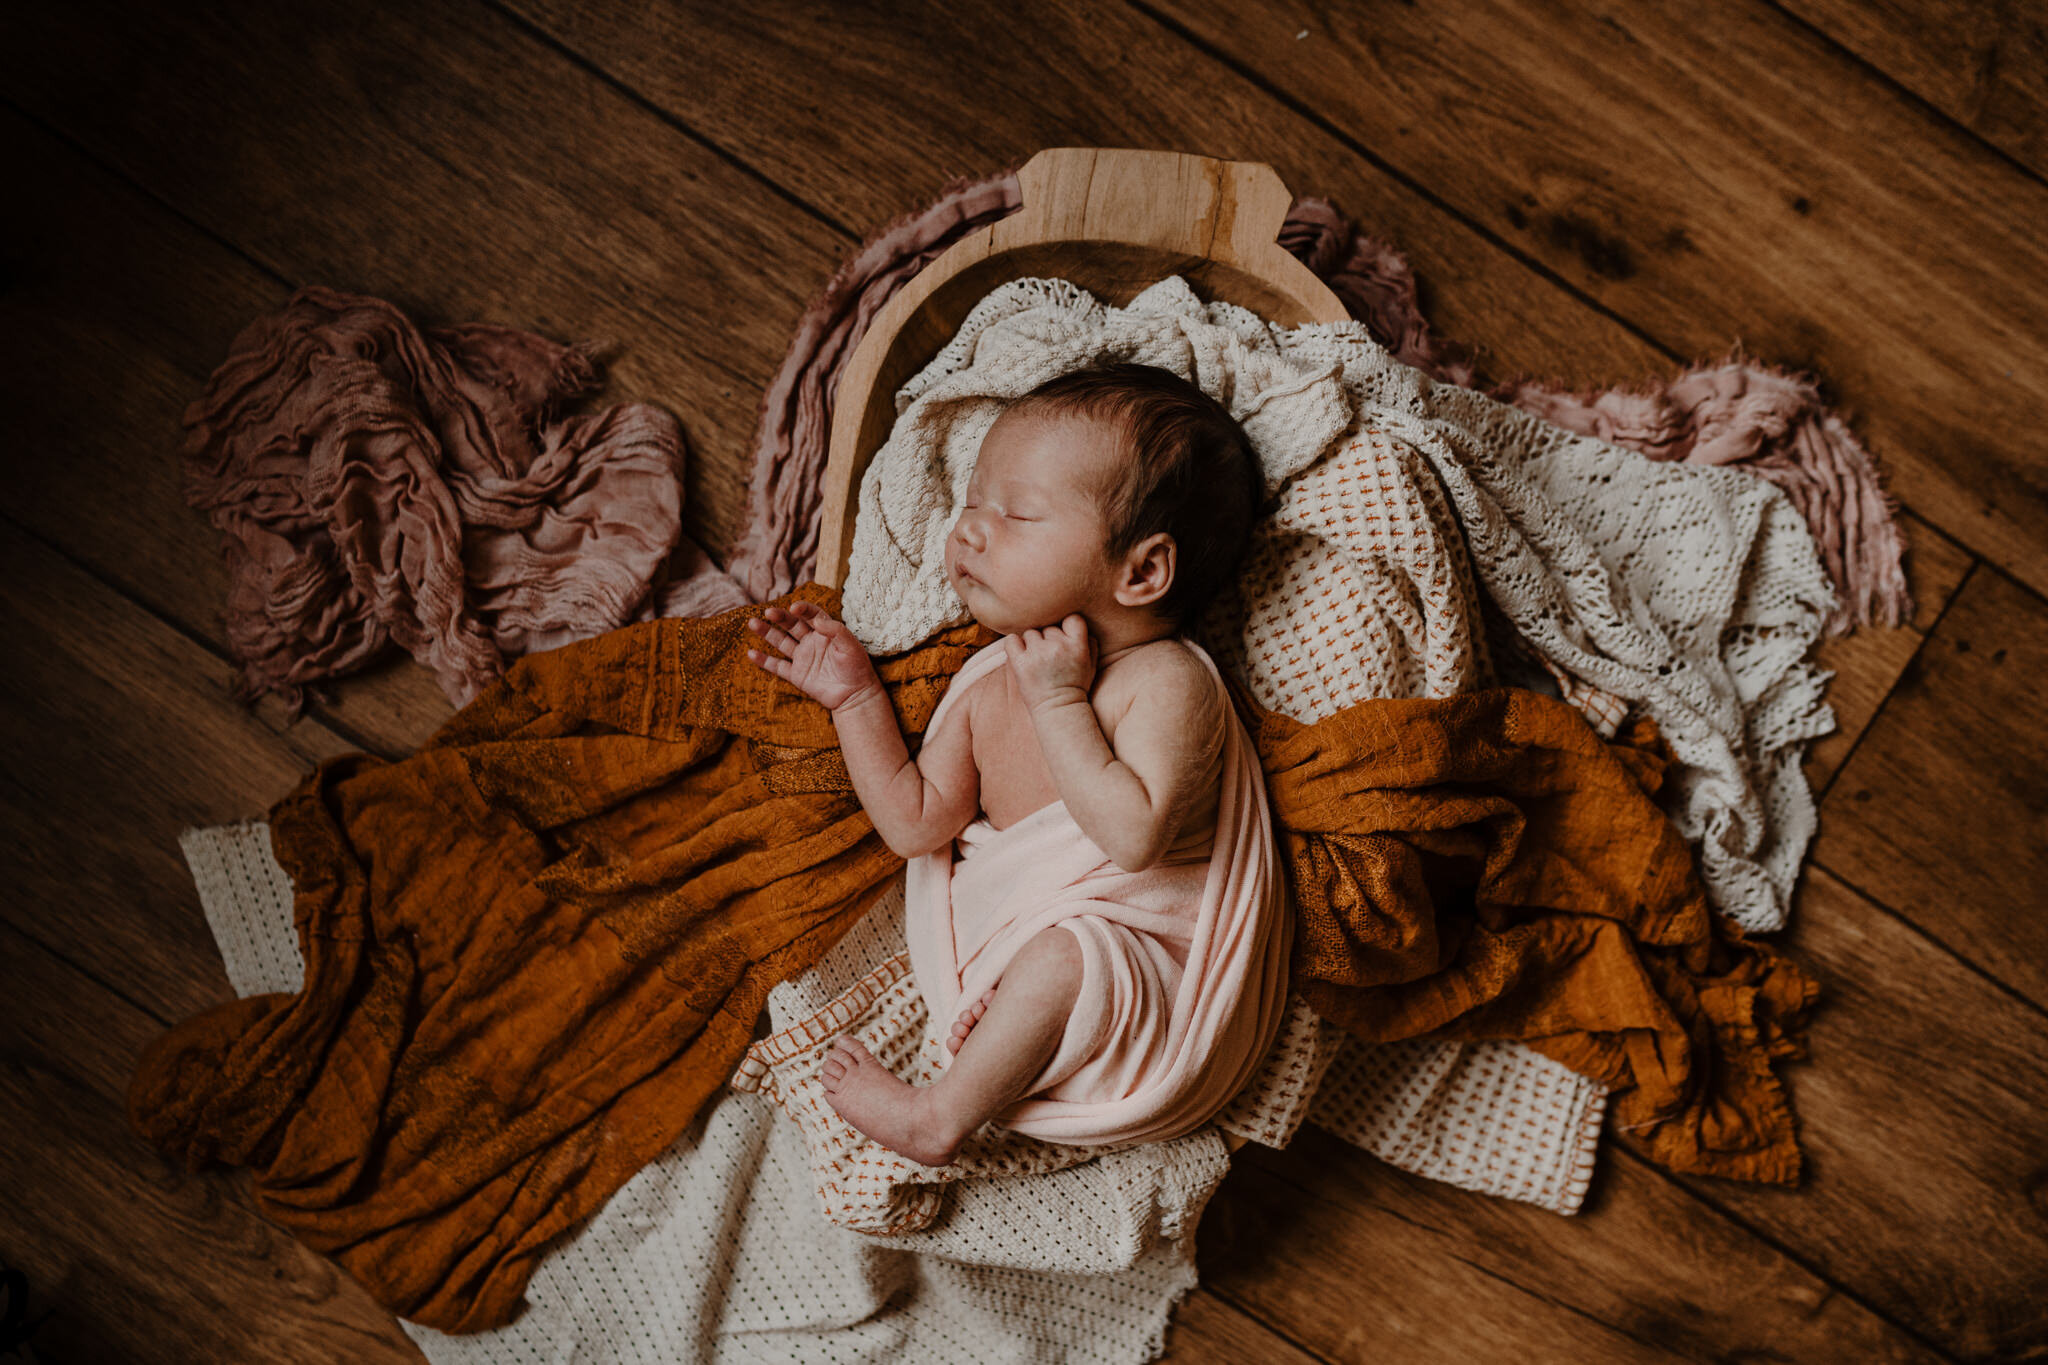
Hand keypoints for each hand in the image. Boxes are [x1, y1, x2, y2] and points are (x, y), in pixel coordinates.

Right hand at [745, 601, 882, 711]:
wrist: (855, 696)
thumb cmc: (857, 668)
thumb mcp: (851, 646)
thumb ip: (836, 630)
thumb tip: (817, 621)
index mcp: (826, 632)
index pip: (811, 614)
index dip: (802, 608)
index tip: (794, 607)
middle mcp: (812, 642)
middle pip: (792, 625)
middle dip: (780, 617)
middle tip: (769, 612)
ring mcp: (803, 658)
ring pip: (781, 642)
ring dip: (767, 632)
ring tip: (752, 623)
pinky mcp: (797, 675)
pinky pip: (778, 666)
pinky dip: (764, 661)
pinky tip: (751, 653)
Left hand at [1005, 614, 1095, 712]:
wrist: (1059, 709)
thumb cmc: (1075, 685)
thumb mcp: (1091, 664)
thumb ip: (1089, 641)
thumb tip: (1075, 622)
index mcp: (1078, 646)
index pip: (1072, 619)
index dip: (1067, 626)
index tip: (1064, 638)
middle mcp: (1058, 647)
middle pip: (1048, 627)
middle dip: (1048, 639)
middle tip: (1050, 657)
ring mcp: (1038, 654)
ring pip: (1030, 633)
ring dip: (1032, 644)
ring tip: (1038, 661)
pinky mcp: (1020, 663)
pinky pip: (1011, 640)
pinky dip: (1014, 645)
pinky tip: (1021, 656)